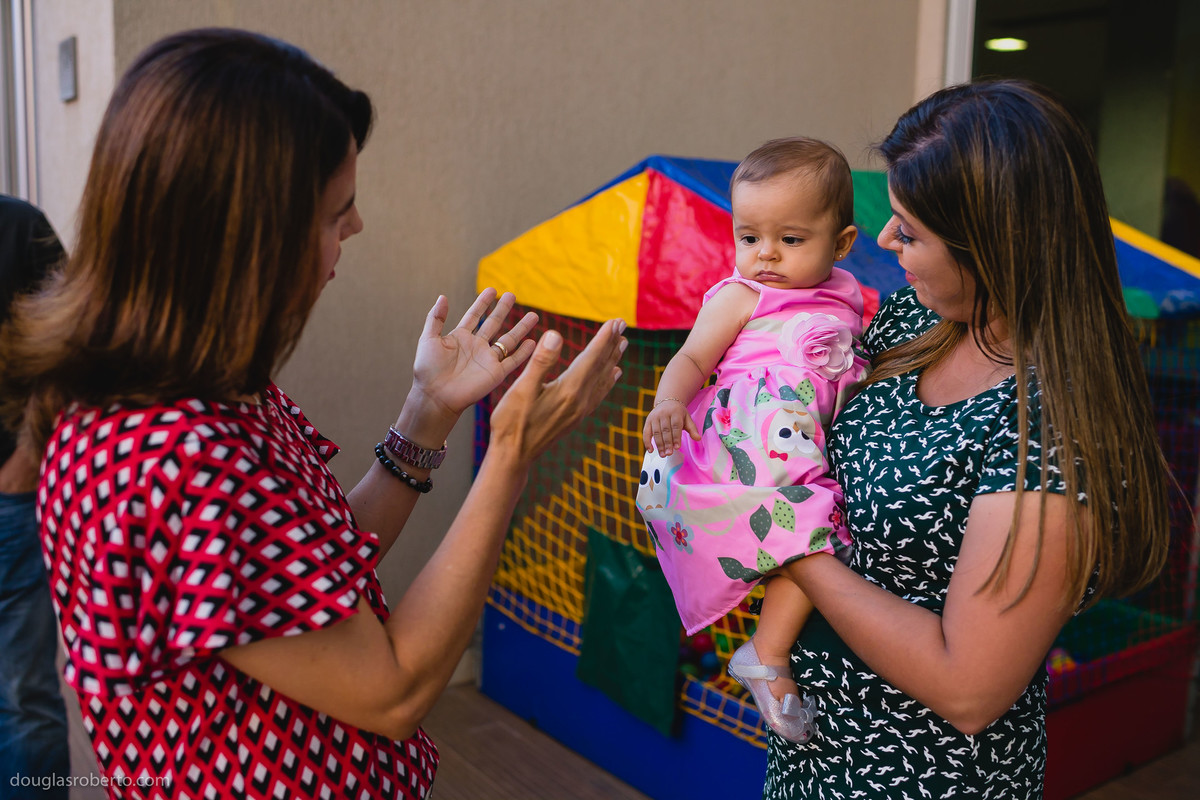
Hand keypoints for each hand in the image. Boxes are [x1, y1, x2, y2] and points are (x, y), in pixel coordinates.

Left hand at [410, 288, 539, 419]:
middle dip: (503, 309)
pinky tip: (533, 342)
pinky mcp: (495, 374)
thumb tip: (442, 296)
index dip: (483, 303)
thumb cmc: (427, 370)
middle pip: (494, 324)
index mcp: (460, 337)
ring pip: (508, 340)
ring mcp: (487, 359)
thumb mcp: (428, 339)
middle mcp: (476, 346)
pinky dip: (523, 353)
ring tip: (534, 316)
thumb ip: (435, 318)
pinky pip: (512, 361)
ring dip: (521, 328)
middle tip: (512, 295)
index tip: (492, 290)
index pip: (475, 315)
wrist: (435, 396)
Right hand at [488, 319, 626, 466]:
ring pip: (602, 379)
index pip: (591, 358)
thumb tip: (555, 334)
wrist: (513, 456)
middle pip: (601, 366)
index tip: (615, 321)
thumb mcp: (521, 389)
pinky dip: (608, 381)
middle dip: (612, 344)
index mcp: (568, 390)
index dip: (603, 338)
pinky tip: (613, 375)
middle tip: (622, 324)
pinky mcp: (576, 417)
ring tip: (622, 344)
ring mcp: (580, 410)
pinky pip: (599, 394)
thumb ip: (540, 361)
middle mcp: (580, 400)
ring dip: (612, 359)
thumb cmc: (511, 422)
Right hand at [642, 398, 698, 455]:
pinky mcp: (648, 420)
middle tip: (669, 454)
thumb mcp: (687, 418)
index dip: (676, 437)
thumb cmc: (679, 413)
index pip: (675, 426)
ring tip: (663, 455)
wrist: (667, 401)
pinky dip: (647, 442)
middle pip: (665, 430)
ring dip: (659, 445)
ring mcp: (654, 417)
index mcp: (675, 412)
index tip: (677, 448)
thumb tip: (698, 438)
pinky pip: (646, 432)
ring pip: (656, 432)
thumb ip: (692, 429)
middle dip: (667, 443)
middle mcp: (664, 413)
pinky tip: (651, 450)